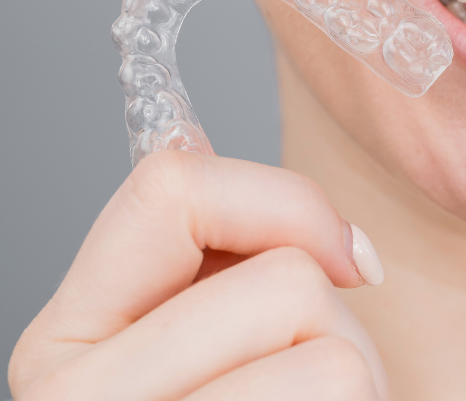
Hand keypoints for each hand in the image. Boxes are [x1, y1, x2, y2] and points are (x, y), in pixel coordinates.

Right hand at [8, 150, 387, 399]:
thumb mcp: (210, 329)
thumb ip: (206, 254)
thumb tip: (187, 134)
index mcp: (69, 339)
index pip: (170, 186)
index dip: (286, 200)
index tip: (341, 255)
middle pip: (284, 285)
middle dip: (335, 324)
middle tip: (310, 377)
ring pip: (329, 357)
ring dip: (352, 380)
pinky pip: (337, 398)